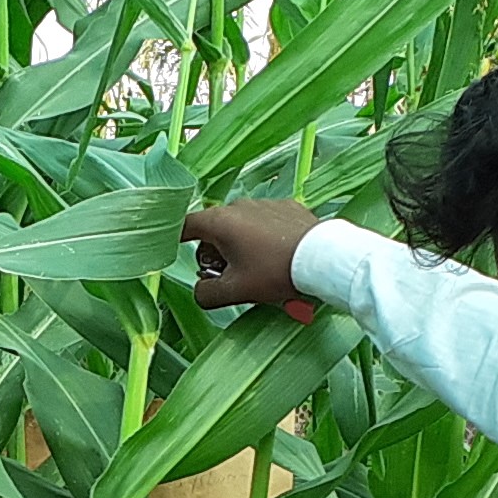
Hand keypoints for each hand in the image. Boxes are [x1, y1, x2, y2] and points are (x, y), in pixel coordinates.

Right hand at [185, 199, 325, 313]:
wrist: (323, 259)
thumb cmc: (276, 273)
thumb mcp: (235, 292)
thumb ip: (206, 295)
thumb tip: (200, 292)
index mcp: (220, 222)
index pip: (185, 226)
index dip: (176, 239)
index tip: (175, 250)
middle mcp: (239, 205)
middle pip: (214, 228)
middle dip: (214, 252)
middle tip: (225, 276)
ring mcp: (264, 203)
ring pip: (240, 224)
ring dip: (239, 245)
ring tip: (254, 269)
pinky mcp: (287, 206)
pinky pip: (264, 221)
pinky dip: (262, 237)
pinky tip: (275, 256)